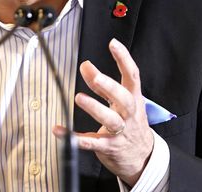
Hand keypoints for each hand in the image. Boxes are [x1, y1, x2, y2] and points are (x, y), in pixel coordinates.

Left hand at [55, 38, 153, 186]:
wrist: (143, 157)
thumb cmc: (130, 123)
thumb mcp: (121, 102)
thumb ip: (102, 85)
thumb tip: (85, 65)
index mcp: (134, 99)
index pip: (132, 76)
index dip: (124, 59)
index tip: (113, 44)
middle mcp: (129, 115)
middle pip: (123, 98)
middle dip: (109, 86)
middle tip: (93, 75)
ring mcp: (120, 132)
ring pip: (110, 120)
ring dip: (95, 108)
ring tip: (79, 98)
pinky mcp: (108, 147)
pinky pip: (91, 142)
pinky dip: (74, 137)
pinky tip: (59, 130)